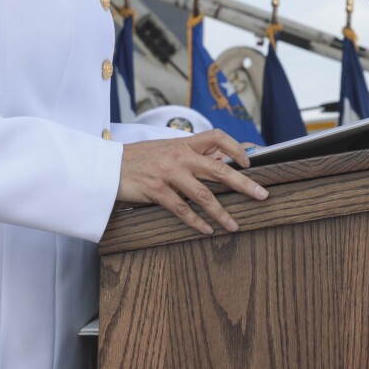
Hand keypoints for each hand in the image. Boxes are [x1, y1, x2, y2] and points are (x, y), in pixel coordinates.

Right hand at [117, 130, 268, 234]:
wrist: (107, 165)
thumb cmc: (139, 158)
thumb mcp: (165, 149)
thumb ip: (190, 155)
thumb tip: (219, 161)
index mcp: (184, 143)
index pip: (217, 137)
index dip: (236, 148)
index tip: (249, 162)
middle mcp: (179, 156)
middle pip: (219, 170)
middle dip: (244, 184)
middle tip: (262, 195)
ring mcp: (168, 173)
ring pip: (203, 195)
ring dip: (221, 212)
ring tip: (234, 225)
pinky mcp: (156, 190)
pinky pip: (181, 209)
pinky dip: (196, 222)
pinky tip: (207, 230)